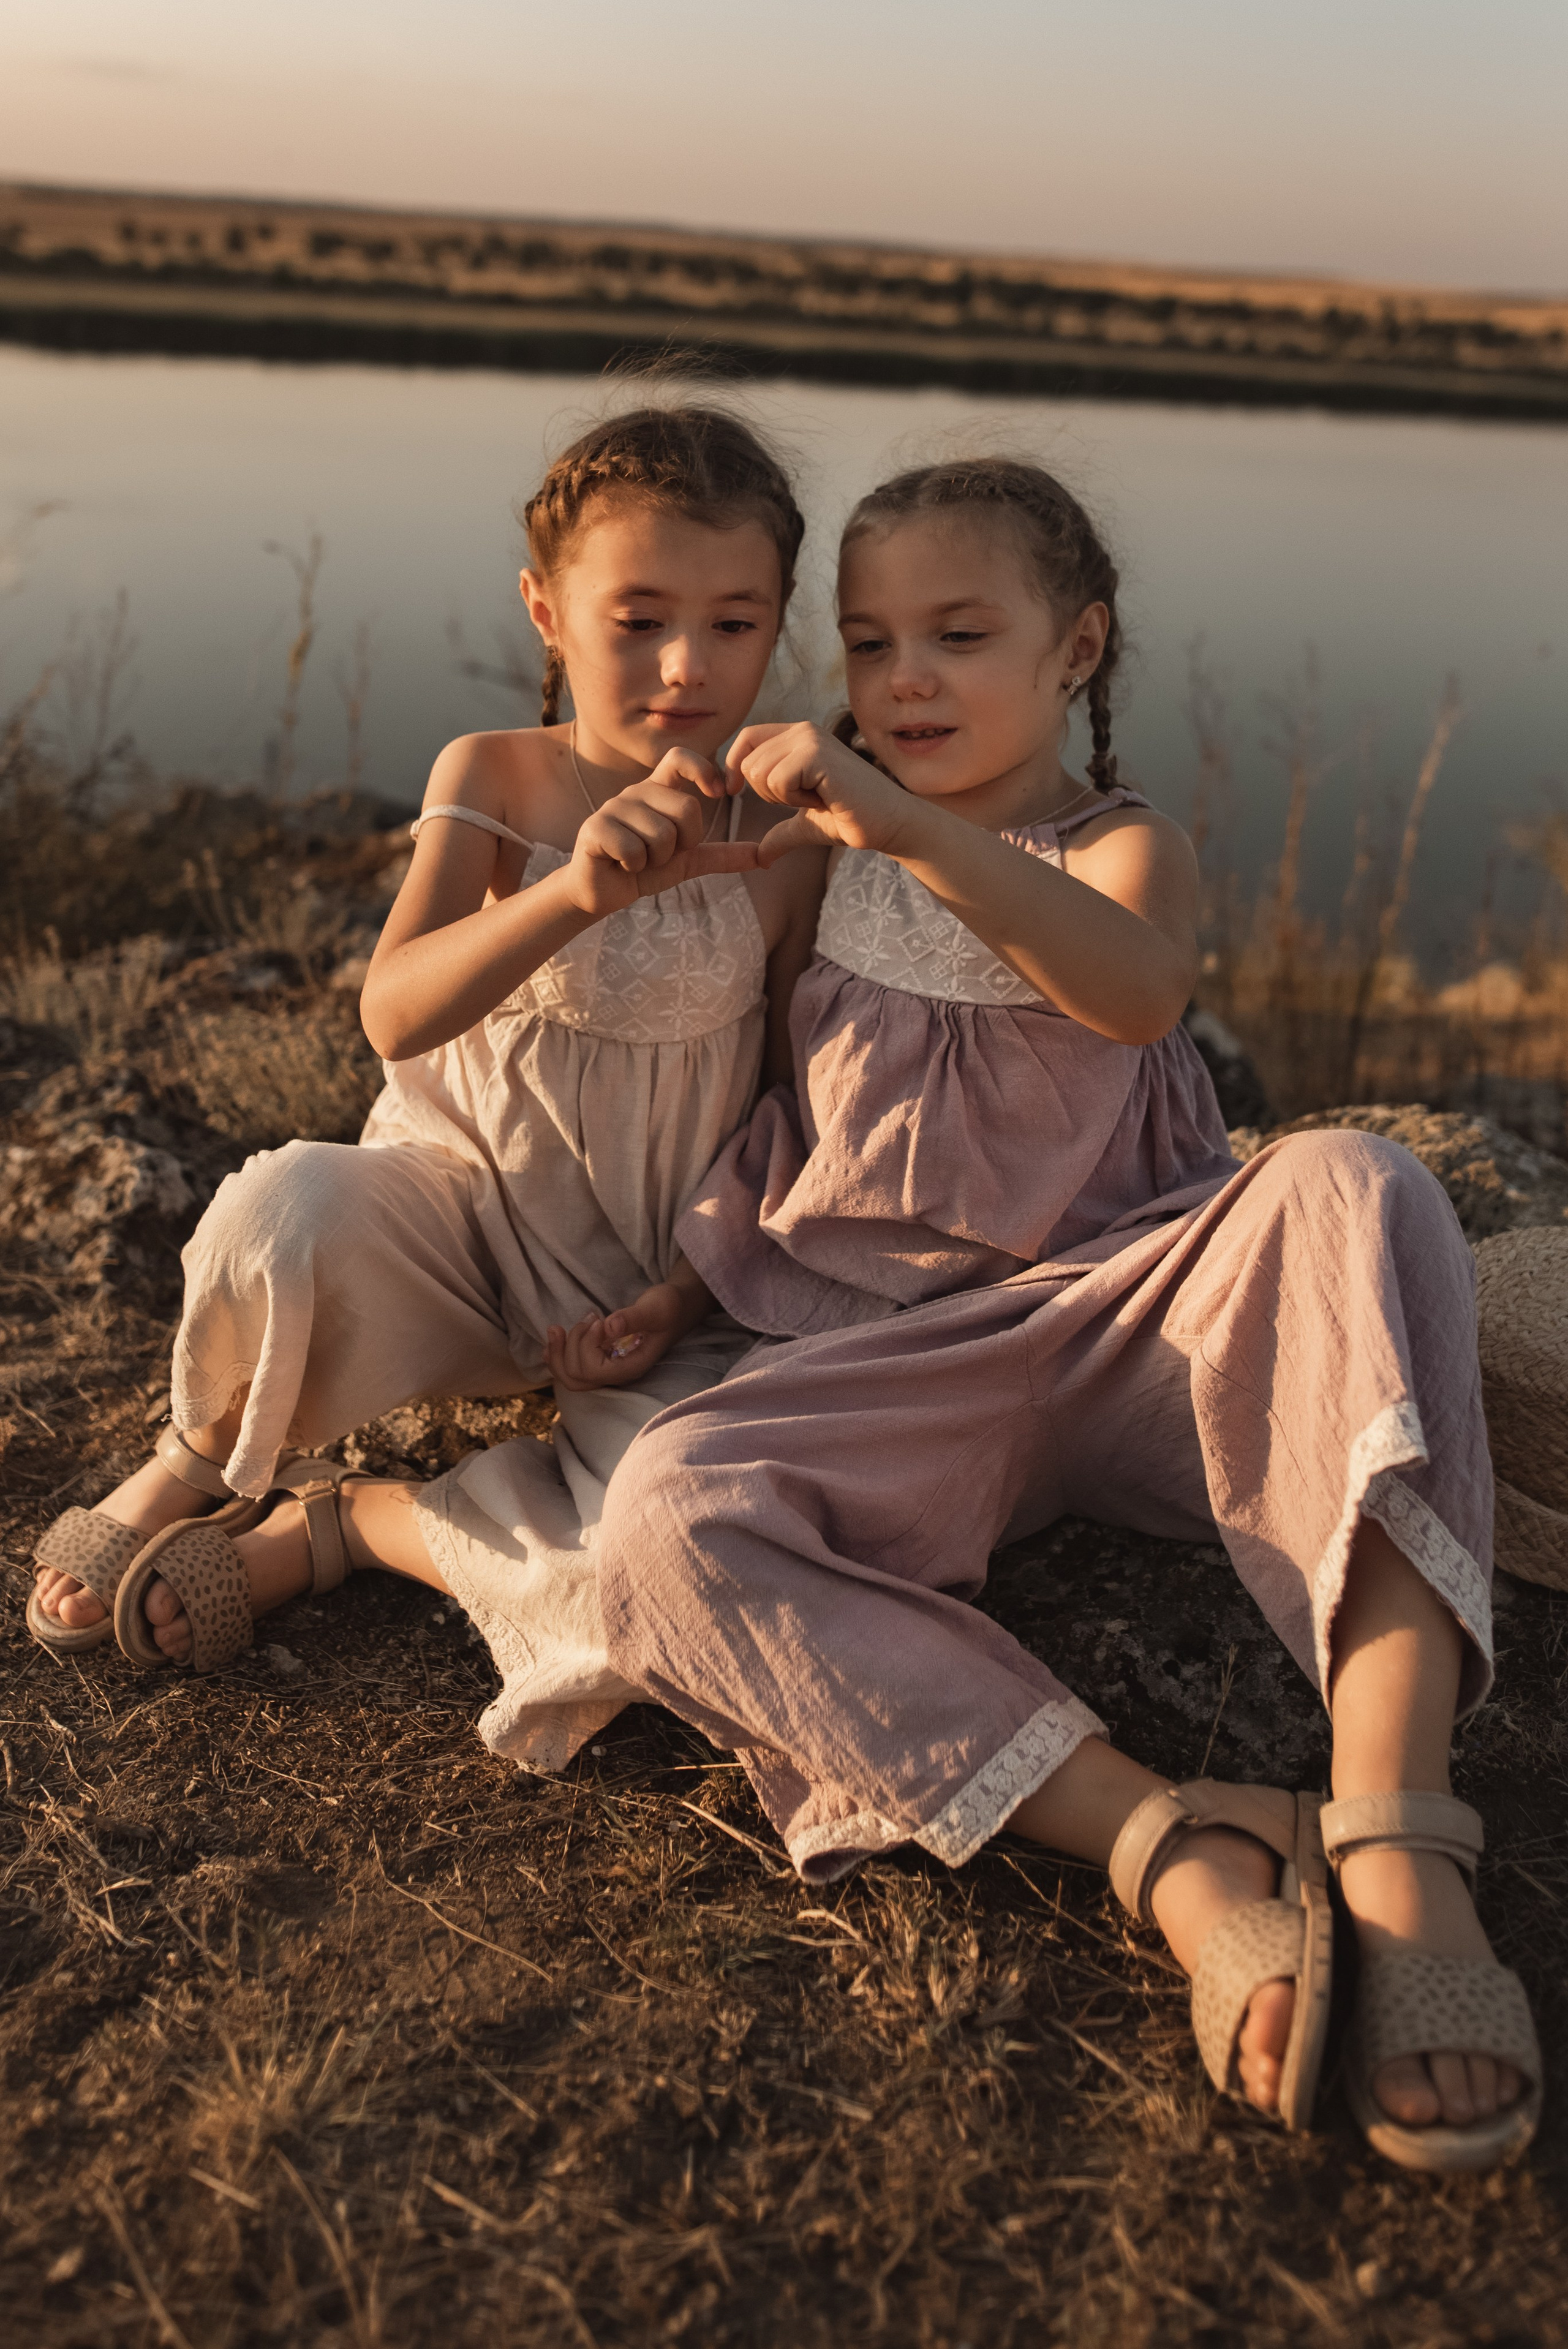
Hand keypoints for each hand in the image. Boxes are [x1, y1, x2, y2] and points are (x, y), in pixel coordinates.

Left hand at [544, 1282, 690, 1391]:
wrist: (676, 1308)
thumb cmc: (669, 1307)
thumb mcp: (656, 1307)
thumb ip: (634, 1317)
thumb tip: (609, 1326)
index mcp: (631, 1367)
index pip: (593, 1370)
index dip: (586, 1344)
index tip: (598, 1319)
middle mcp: (617, 1374)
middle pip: (575, 1378)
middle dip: (569, 1347)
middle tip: (587, 1317)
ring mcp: (608, 1369)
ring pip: (569, 1377)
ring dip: (558, 1352)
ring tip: (558, 1328)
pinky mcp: (601, 1360)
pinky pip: (571, 1370)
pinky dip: (556, 1356)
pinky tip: (554, 1341)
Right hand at [563, 748, 760, 918]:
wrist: (601, 893)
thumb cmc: (643, 871)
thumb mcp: (688, 863)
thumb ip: (721, 855)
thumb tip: (761, 856)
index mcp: (657, 792)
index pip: (680, 757)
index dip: (703, 769)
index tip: (718, 793)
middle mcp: (636, 793)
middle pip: (686, 808)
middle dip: (683, 843)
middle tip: (661, 854)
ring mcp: (613, 808)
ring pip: (661, 834)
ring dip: (657, 859)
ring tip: (639, 860)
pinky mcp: (595, 828)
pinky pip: (634, 848)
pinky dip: (634, 866)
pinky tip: (622, 865)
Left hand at [727, 722, 917, 862]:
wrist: (889, 823)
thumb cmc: (851, 819)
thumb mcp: (806, 824)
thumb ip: (780, 833)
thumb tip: (759, 858)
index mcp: (798, 736)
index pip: (747, 738)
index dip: (733, 765)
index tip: (733, 791)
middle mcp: (803, 730)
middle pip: (749, 762)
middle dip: (766, 793)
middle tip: (806, 799)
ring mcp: (811, 739)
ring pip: (760, 772)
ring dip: (783, 797)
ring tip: (818, 797)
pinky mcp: (818, 754)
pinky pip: (778, 780)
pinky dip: (796, 799)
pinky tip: (824, 797)